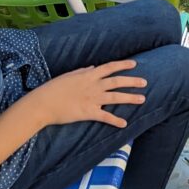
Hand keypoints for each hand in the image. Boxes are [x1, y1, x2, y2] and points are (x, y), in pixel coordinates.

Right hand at [30, 61, 145, 128]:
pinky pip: (105, 117)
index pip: (110, 67)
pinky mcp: (88, 112)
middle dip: (132, 81)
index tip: (134, 64)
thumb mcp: (69, 75)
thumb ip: (83, 71)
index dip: (123, 65)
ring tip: (142, 99)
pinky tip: (124, 124)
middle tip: (144, 82)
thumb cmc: (54, 88)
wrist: (43, 102)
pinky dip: (115, 121)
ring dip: (130, 98)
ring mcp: (92, 99)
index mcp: (89, 75)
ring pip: (116, 97)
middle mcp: (93, 85)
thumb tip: (93, 67)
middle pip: (117, 81)